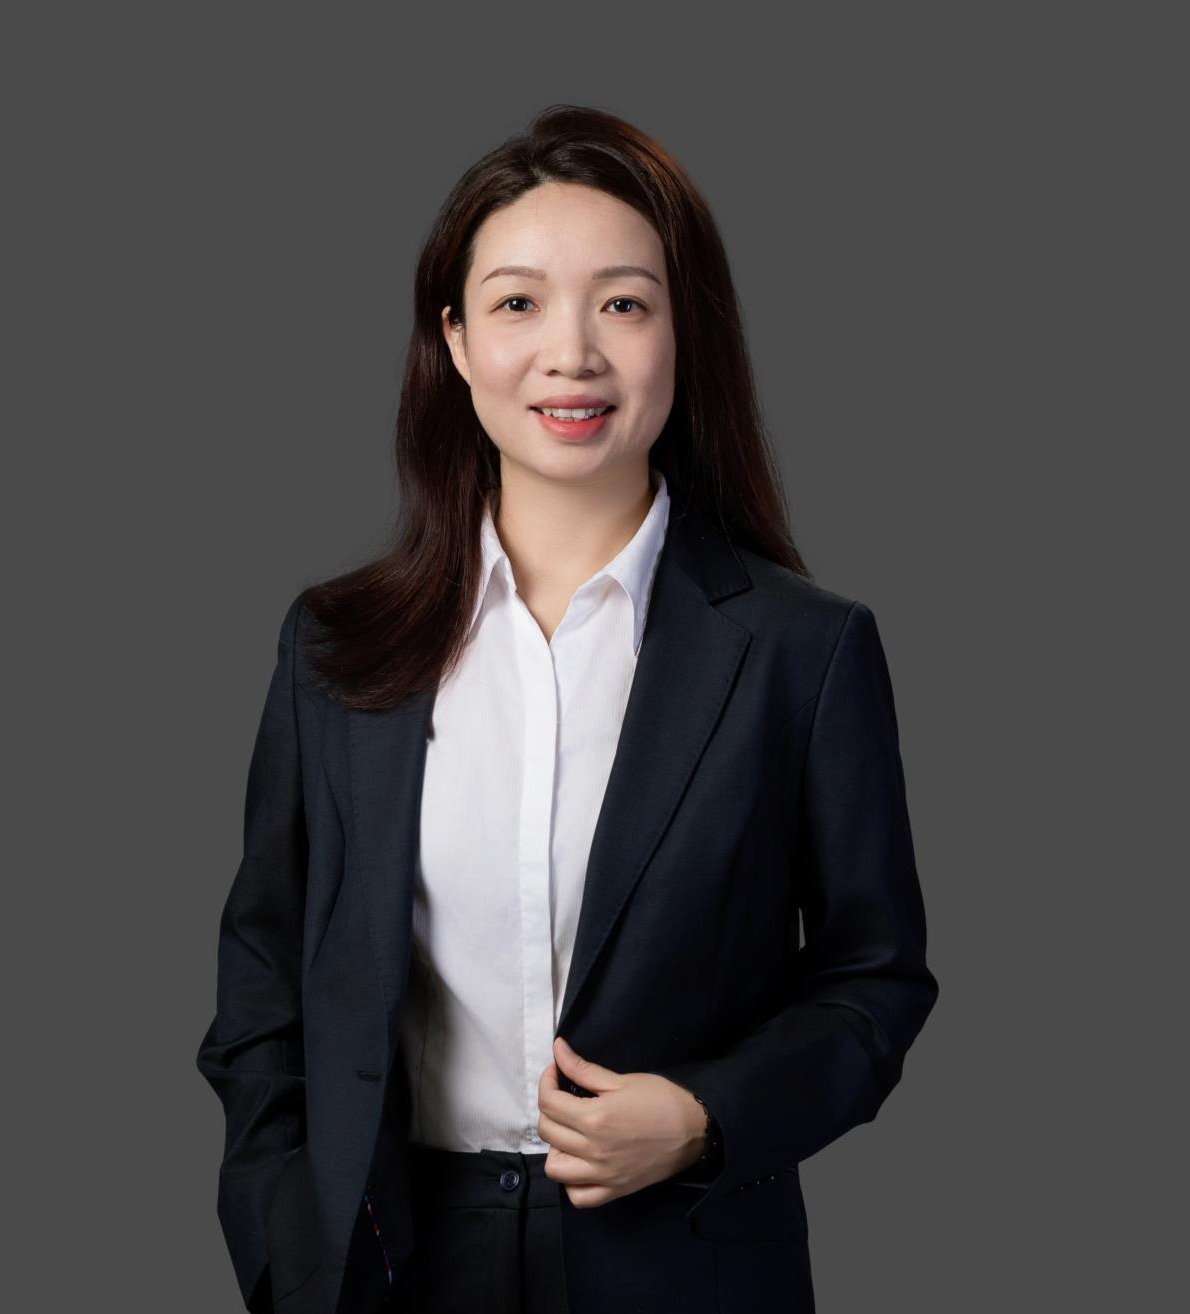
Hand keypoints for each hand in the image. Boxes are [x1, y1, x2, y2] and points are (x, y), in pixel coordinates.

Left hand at [537, 1035, 706, 1208]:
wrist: (694, 1130)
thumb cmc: (661, 1099)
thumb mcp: (621, 1080)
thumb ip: (583, 1069)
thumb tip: (557, 1049)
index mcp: (594, 1118)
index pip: (549, 1102)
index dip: (547, 1081)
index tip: (556, 1072)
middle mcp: (593, 1150)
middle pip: (547, 1130)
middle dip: (549, 1108)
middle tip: (565, 1096)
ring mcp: (602, 1175)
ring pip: (554, 1167)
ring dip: (556, 1147)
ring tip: (572, 1132)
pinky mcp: (614, 1191)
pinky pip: (578, 1197)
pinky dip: (572, 1183)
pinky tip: (580, 1163)